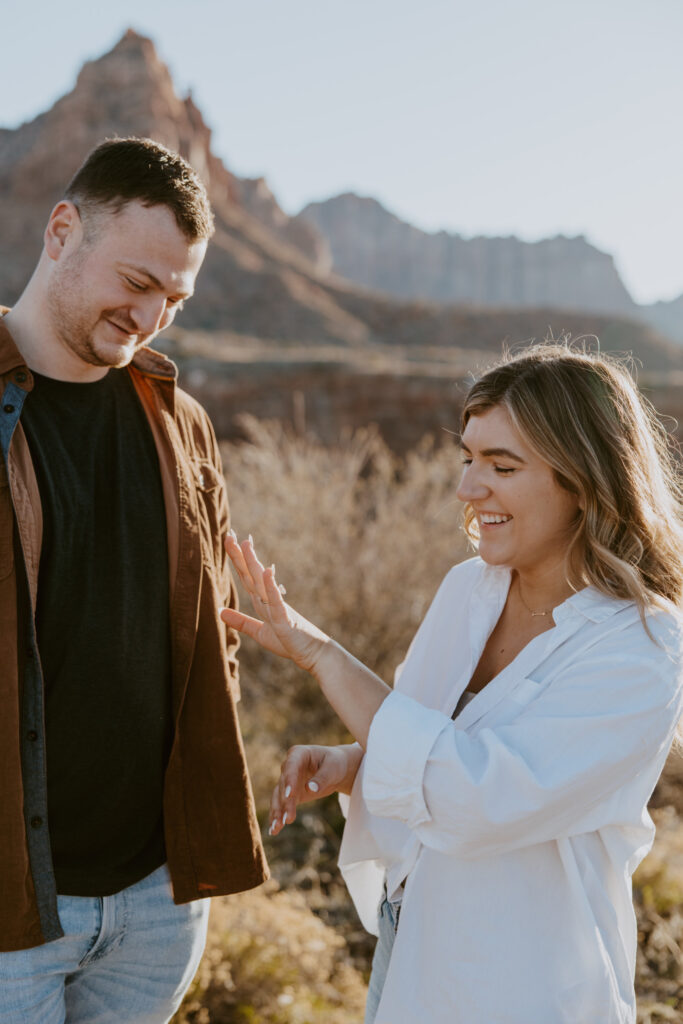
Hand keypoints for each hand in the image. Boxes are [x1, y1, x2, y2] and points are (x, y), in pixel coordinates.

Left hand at [220, 533, 328, 672]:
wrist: (314, 654)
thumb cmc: (290, 642)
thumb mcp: (260, 633)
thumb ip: (241, 622)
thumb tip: (220, 611)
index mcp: (262, 602)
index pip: (246, 577)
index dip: (236, 560)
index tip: (228, 540)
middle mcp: (269, 600)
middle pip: (251, 574)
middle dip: (240, 555)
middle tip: (229, 534)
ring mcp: (278, 607)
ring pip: (261, 582)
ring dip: (253, 563)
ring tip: (245, 544)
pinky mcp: (285, 619)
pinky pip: (276, 601)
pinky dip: (270, 586)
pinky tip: (267, 571)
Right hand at [269, 743, 362, 835]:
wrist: (337, 768)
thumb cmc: (335, 764)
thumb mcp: (333, 768)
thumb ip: (322, 778)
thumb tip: (310, 789)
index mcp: (298, 754)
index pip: (291, 767)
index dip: (289, 781)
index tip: (290, 796)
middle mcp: (288, 766)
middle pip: (284, 785)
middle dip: (285, 803)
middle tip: (288, 819)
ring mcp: (287, 781)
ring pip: (278, 797)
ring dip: (277, 812)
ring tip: (276, 828)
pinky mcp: (289, 794)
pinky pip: (281, 805)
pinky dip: (278, 817)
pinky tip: (274, 830)